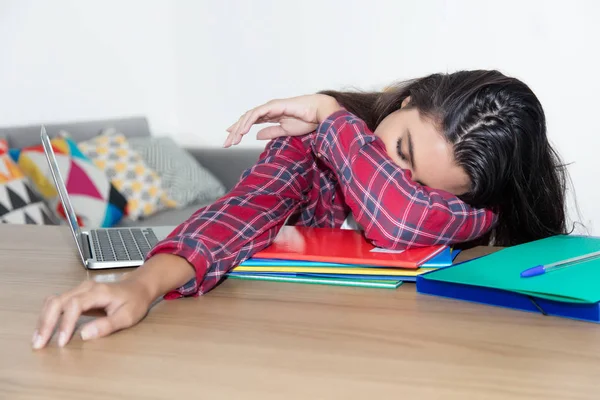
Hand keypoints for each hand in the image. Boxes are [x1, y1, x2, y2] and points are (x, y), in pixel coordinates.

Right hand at [32, 278, 152, 348]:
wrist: (138, 288)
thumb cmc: (134, 302)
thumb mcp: (128, 316)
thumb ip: (107, 325)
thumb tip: (84, 334)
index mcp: (99, 292)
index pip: (75, 304)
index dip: (66, 323)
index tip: (62, 342)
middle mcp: (85, 288)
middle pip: (58, 301)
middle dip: (47, 322)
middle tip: (39, 343)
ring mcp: (79, 290)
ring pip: (53, 301)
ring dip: (44, 320)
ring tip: (38, 340)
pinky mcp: (76, 295)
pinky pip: (56, 303)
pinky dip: (47, 316)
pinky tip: (44, 330)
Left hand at [223, 94, 340, 146]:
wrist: (319, 113)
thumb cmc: (307, 120)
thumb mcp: (285, 131)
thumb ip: (271, 132)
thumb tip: (257, 136)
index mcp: (271, 115)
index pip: (251, 122)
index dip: (239, 129)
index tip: (230, 138)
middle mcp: (268, 109)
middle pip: (246, 119)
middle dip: (235, 131)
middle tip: (227, 144)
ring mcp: (270, 106)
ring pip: (249, 116)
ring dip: (239, 128)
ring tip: (233, 140)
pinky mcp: (273, 106)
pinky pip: (257, 114)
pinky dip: (248, 122)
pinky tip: (242, 131)